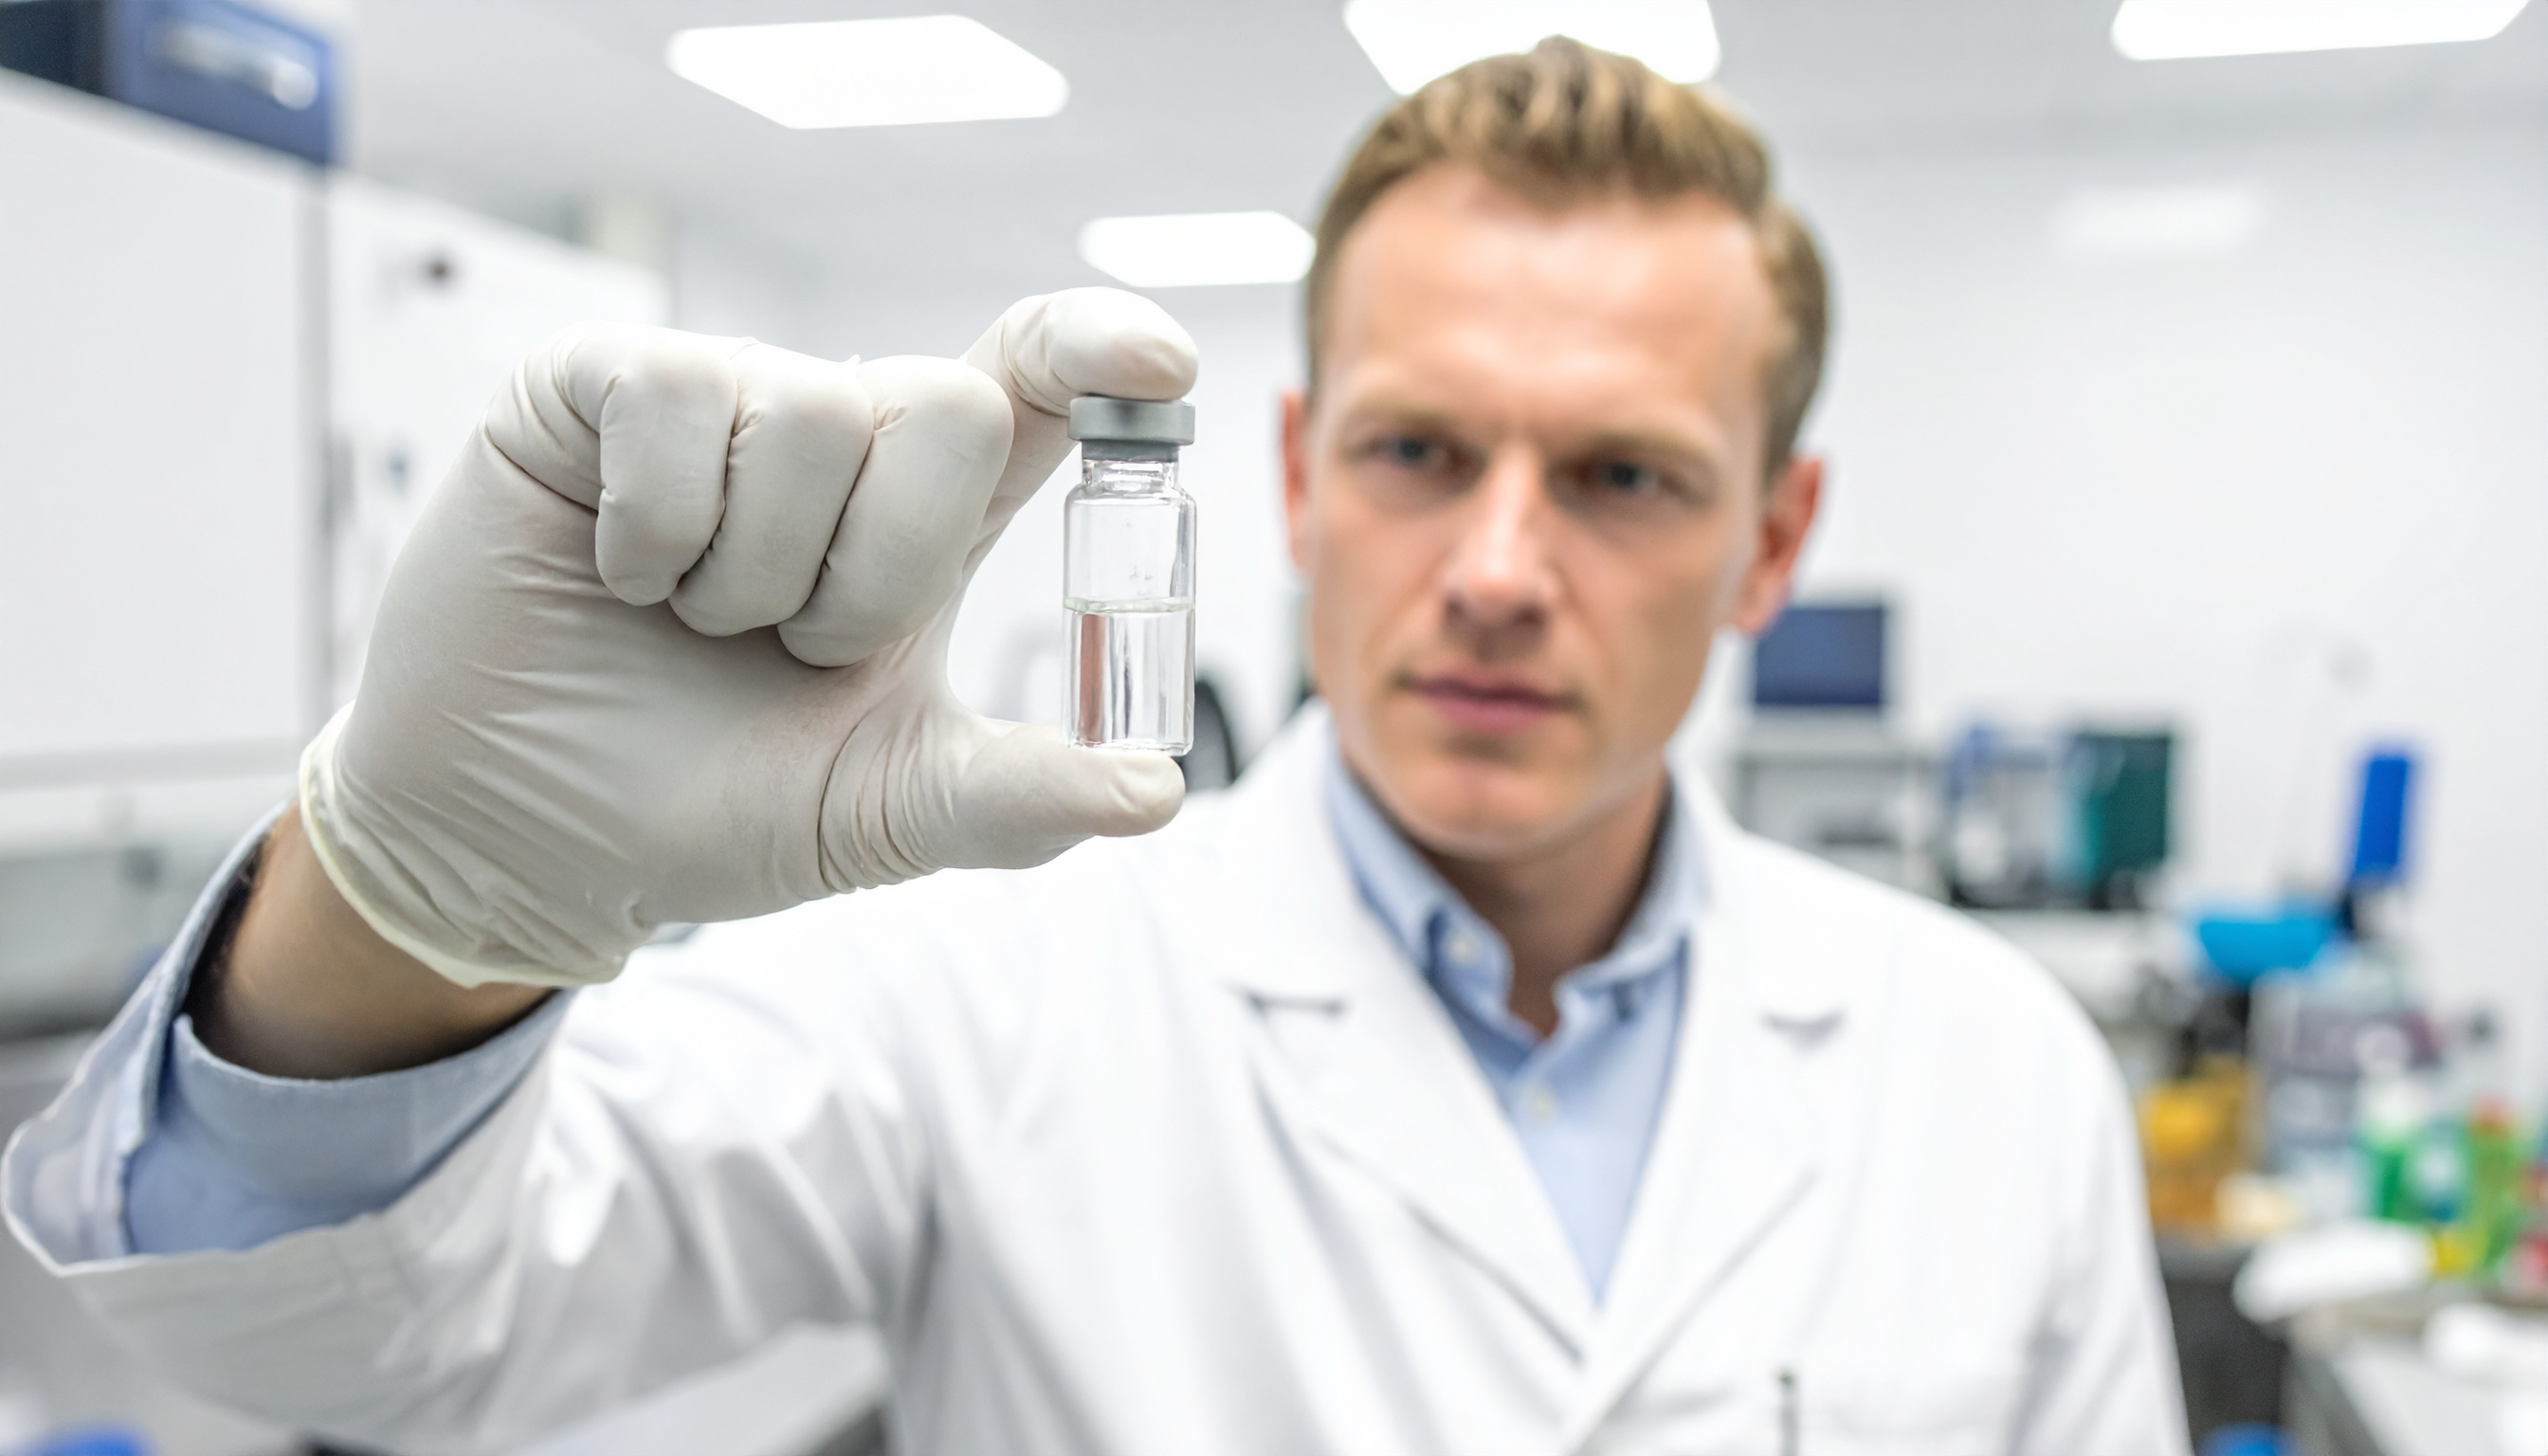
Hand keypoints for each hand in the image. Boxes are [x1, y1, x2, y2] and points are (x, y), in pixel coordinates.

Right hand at [299, 290, 1197, 986]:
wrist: (525, 836)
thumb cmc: (711, 803)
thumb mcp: (881, 813)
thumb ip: (1014, 799)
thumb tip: (1153, 794)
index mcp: (927, 516)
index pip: (1035, 382)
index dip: (1099, 349)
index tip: (1161, 371)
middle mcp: (840, 435)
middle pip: (951, 406)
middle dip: (885, 569)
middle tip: (797, 648)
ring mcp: (722, 400)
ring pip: (813, 417)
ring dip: (755, 569)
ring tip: (694, 619)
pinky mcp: (598, 383)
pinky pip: (681, 399)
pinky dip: (657, 528)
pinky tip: (621, 575)